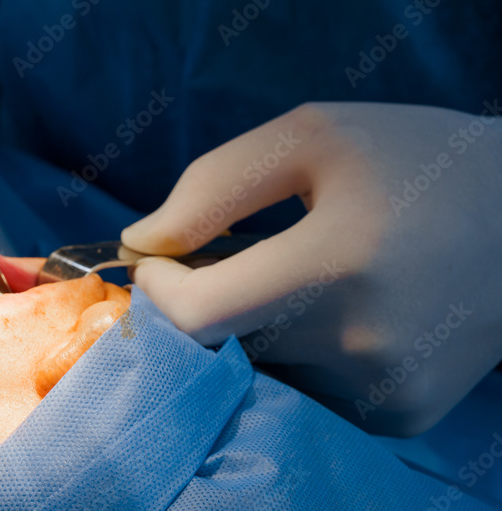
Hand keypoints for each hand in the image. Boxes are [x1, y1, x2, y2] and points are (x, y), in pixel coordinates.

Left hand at [122, 102, 501, 435]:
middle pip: (222, 347)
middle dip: (201, 305)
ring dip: (249, 331)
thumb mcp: (311, 138)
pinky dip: (296, 356)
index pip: (197, 317)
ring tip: (294, 279)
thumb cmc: (412, 159)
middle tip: (227, 262)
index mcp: (337, 263)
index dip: (157, 292)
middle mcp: (362, 342)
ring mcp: (385, 392)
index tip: (161, 263)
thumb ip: (212, 187)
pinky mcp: (402, 417)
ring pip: (262, 372)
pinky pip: (308, 392)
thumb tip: (141, 242)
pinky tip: (333, 312)